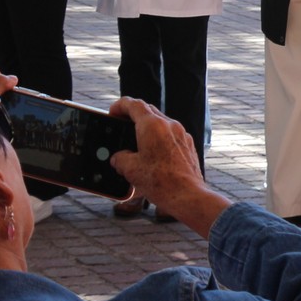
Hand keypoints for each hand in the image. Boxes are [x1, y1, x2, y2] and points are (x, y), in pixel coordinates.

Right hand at [108, 96, 229, 235]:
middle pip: (148, 111)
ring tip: (136, 141)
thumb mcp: (130, 170)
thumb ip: (120, 158)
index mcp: (152, 126)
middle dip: (133, 115)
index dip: (120, 105)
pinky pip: (170, 134)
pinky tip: (153, 153)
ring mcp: (181, 134)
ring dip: (147, 127)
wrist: (187, 195)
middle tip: (122, 125)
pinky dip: (159, 137)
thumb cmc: (161, 182)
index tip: (113, 111)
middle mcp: (169, 125)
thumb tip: (118, 158)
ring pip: (160, 122)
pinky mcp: (188, 144)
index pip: (133, 104)